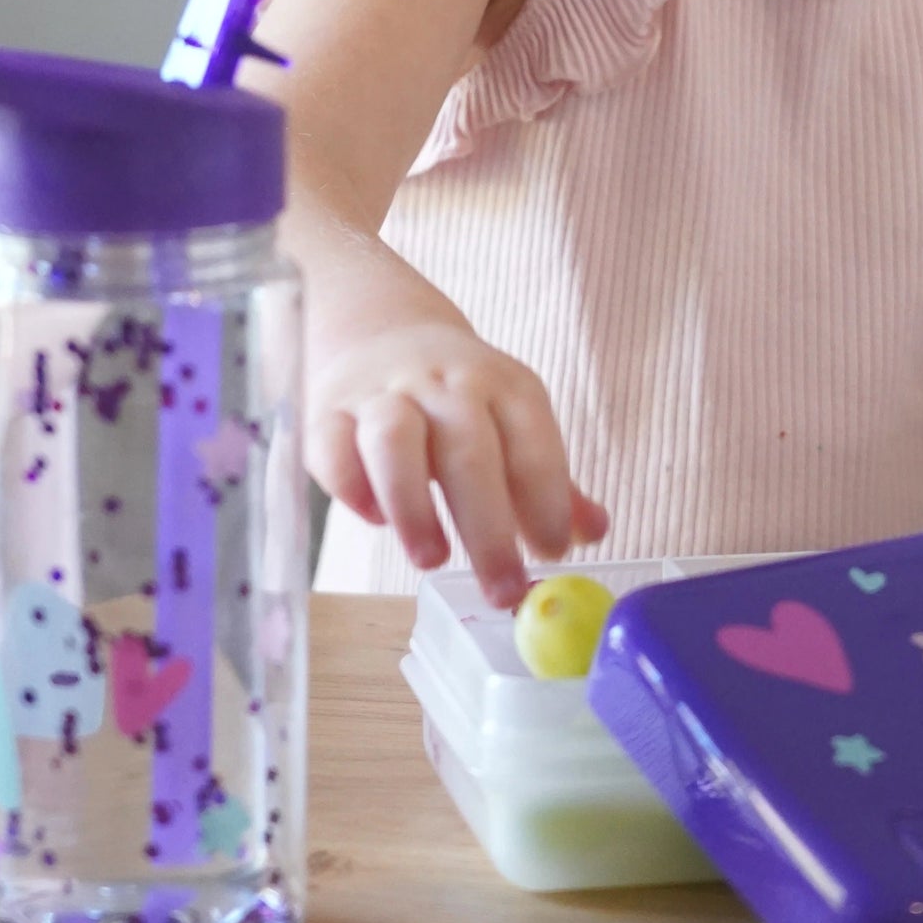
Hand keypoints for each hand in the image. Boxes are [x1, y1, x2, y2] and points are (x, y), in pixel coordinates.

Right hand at [309, 323, 608, 606]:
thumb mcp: (512, 423)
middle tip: (502, 590)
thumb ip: (549, 482)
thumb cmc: (458, 401)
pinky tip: (373, 518)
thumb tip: (593, 533)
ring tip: (432, 560)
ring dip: (414, 503)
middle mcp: (445, 385)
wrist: (381, 331)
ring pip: (395, 440)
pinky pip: (334, 446)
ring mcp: (382, 395)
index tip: (552, 553)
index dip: (546, 498)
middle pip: (469, 450)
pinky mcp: (328, 413)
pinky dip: (351, 485)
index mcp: (503, 385)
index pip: (532, 438)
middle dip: (489, 526)